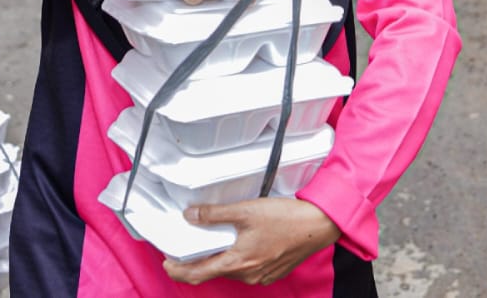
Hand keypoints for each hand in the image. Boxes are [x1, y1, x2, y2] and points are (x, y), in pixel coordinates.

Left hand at [163, 198, 340, 285]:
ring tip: (212, 241)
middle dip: (197, 262)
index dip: (178, 271)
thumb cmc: (286, 219)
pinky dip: (236, 259)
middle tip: (186, 246)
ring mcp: (261, 277)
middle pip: (213, 273)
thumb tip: (191, 216)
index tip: (167, 262)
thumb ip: (215, 214)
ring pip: (230, 271)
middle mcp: (248, 276)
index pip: (197, 275)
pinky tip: (238, 243)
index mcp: (237, 263)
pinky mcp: (271, 272)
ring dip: (218, 259)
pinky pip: (246, 270)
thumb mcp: (246, 210)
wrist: (318, 226)